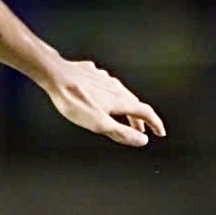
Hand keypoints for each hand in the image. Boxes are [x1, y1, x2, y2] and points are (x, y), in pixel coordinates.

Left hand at [43, 60, 164, 146]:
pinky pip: (105, 85)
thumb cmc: (74, 100)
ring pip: (120, 94)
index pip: (146, 113)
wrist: (56, 75)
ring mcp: (104, 79)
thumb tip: (141, 140)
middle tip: (139, 130)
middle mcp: (116, 88)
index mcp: (121, 101)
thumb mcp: (99, 124)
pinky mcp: (92, 74)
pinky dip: (110, 95)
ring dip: (125, 107)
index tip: (159, 132)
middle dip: (138, 119)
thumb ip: (121, 132)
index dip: (155, 124)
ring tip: (122, 115)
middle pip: (134, 104)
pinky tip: (102, 96)